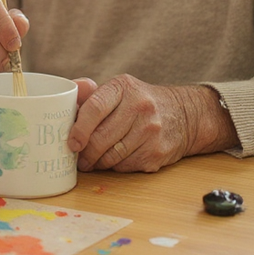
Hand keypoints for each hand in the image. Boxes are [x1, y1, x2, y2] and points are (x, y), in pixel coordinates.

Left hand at [67, 74, 238, 172]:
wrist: (184, 114)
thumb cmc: (140, 102)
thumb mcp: (119, 89)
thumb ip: (91, 93)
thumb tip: (69, 91)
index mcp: (123, 87)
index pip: (95, 108)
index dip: (79, 129)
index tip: (71, 142)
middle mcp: (140, 107)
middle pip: (101, 137)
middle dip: (85, 152)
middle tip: (77, 157)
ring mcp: (151, 131)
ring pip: (112, 156)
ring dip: (97, 162)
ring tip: (91, 161)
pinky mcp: (158, 152)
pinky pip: (125, 166)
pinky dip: (115, 167)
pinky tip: (113, 161)